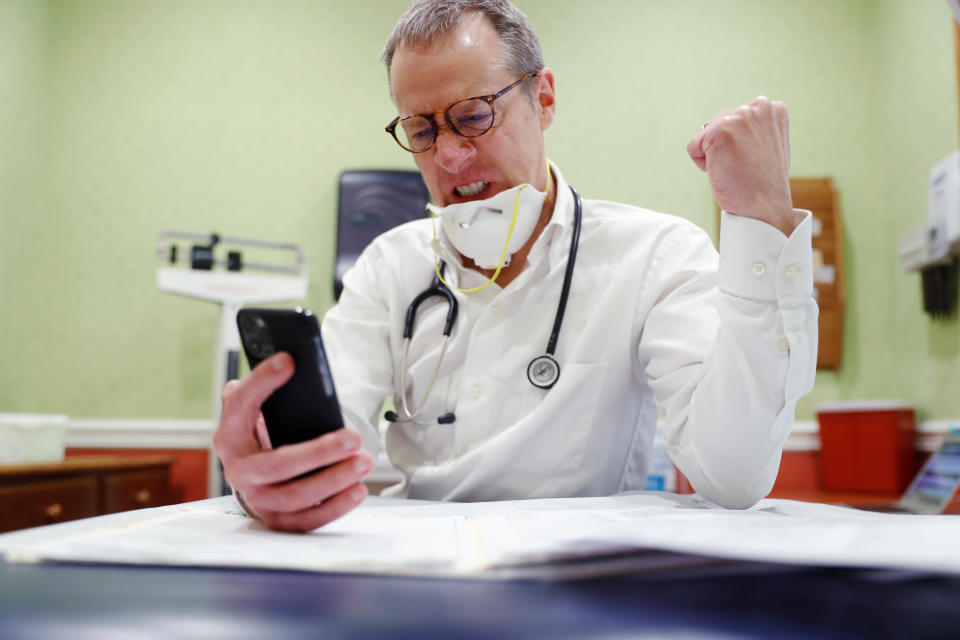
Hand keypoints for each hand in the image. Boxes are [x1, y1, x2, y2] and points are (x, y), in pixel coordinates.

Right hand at [213, 351, 372, 531]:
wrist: (252, 473)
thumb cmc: (260, 434)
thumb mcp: (254, 410)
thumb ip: (261, 388)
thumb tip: (283, 363)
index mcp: (229, 435)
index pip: (241, 404)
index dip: (262, 382)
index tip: (289, 361)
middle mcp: (239, 470)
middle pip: (277, 465)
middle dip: (318, 452)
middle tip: (353, 437)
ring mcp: (257, 499)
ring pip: (295, 497)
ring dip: (333, 481)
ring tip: (363, 462)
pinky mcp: (277, 520)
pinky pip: (305, 521)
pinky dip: (334, 508)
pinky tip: (357, 490)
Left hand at [687, 96, 796, 235]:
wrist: (765, 207)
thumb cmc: (763, 183)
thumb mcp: (767, 145)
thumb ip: (754, 129)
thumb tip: (736, 128)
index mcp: (772, 108)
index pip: (733, 121)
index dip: (737, 145)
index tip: (754, 160)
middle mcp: (759, 106)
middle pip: (716, 126)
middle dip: (724, 149)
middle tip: (745, 167)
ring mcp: (740, 117)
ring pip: (704, 136)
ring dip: (714, 156)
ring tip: (737, 168)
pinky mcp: (721, 130)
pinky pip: (693, 148)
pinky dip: (703, 164)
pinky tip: (727, 171)